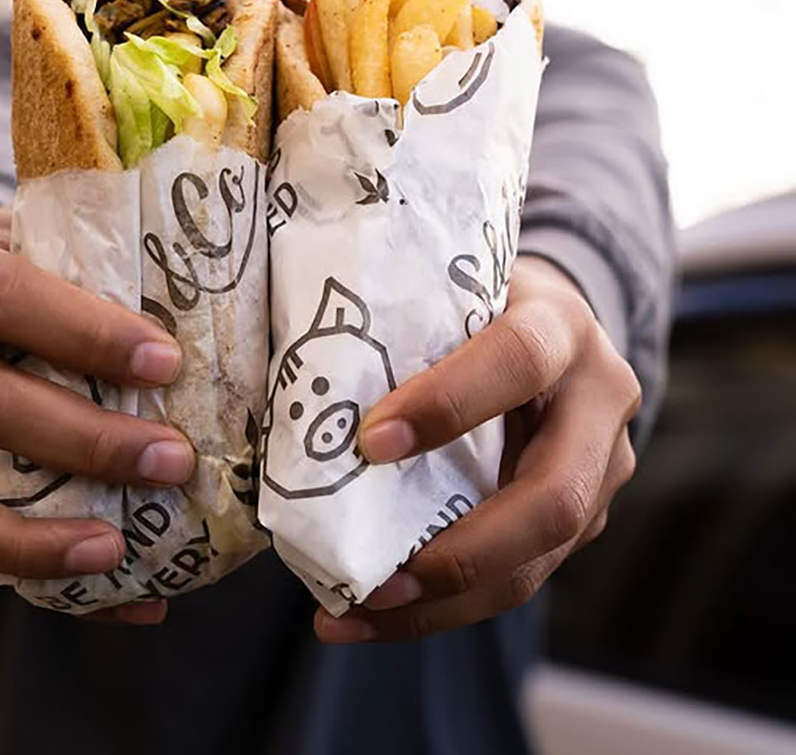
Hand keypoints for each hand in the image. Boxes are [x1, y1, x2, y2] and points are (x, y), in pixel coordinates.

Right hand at [0, 205, 192, 625]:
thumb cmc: (33, 264)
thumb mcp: (59, 240)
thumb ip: (117, 264)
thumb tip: (234, 303)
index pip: (7, 298)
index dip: (86, 335)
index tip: (167, 364)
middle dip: (87, 442)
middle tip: (175, 462)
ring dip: (41, 534)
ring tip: (121, 549)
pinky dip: (36, 571)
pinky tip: (118, 589)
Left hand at [315, 255, 640, 642]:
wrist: (552, 327)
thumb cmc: (479, 305)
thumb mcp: (450, 291)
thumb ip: (404, 326)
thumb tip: (307, 390)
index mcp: (561, 324)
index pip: (519, 361)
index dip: (451, 403)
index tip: (370, 442)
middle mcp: (598, 400)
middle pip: (555, 497)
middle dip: (461, 551)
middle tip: (374, 579)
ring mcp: (602, 468)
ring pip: (540, 559)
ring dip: (445, 602)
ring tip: (357, 617)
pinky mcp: (586, 517)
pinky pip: (522, 574)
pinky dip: (448, 605)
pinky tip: (378, 614)